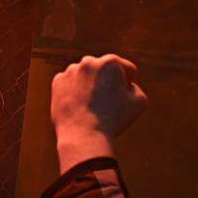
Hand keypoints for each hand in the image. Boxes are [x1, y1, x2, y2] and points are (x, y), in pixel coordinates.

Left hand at [50, 54, 147, 170]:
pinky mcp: (58, 82)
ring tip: (92, 106)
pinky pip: (71, 84)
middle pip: (105, 70)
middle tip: (107, 102)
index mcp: (110, 62)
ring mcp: (71, 71)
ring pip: (87, 76)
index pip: (126, 69)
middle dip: (108, 82)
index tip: (122, 100)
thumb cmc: (114, 119)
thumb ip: (135, 87)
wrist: (83, 135)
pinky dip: (75, 92)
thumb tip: (123, 85)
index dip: (128, 85)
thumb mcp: (140, 102)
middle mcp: (89, 62)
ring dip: (90, 85)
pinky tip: (79, 106)